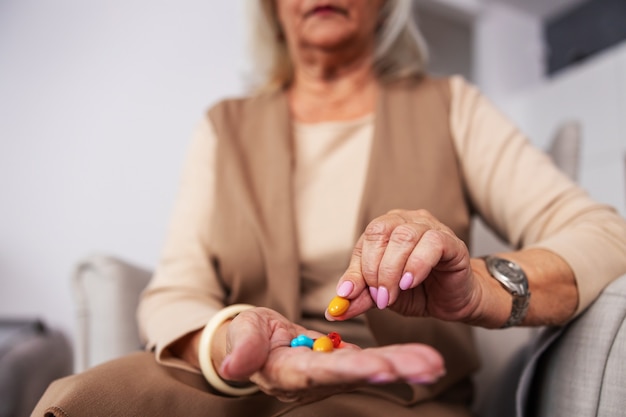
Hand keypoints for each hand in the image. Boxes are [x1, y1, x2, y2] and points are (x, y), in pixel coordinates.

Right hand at [218, 307, 444, 402]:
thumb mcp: (241, 335)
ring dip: (404, 365)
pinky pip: (373, 359)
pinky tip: (425, 360)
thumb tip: (233, 367)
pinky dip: (398, 360)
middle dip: (392, 368)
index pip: (321, 371)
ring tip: (435, 363)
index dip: (350, 369)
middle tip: (428, 367)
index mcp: (289, 372)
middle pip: (356, 373)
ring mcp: (332, 373)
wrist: (258, 344)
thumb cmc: (248, 337)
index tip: (379, 367)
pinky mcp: (343, 363)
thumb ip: (242, 348)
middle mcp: (316, 378)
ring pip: (370, 367)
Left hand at [327, 209, 480, 322]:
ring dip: (392, 270)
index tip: (350, 295)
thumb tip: (335, 308)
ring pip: (404, 236)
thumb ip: (360, 297)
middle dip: (374, 269)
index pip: (365, 239)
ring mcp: (430, 227)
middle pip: (380, 231)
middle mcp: (406, 221)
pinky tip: (410, 282)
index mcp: (386, 229)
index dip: (357, 268)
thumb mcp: (381, 295)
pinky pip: (432, 243)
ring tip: (392, 294)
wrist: (452, 302)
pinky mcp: (451, 241)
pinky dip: (416, 264)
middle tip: (378, 297)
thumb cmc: (417, 292)